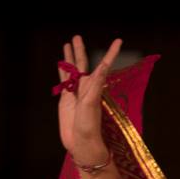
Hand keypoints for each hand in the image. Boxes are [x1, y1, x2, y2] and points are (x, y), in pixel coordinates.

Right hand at [56, 35, 122, 166]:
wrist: (80, 142)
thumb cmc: (89, 126)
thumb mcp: (92, 105)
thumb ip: (95, 86)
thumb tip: (102, 68)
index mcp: (95, 86)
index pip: (104, 65)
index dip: (111, 53)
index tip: (119, 41)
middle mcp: (86, 87)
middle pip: (83, 63)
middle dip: (80, 50)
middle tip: (77, 36)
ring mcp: (75, 91)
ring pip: (71, 69)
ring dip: (70, 57)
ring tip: (68, 44)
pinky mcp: (66, 98)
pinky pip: (64, 79)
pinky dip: (62, 70)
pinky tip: (61, 63)